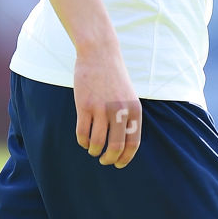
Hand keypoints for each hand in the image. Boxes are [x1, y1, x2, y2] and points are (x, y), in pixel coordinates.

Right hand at [73, 45, 142, 166]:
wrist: (99, 54)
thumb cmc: (113, 78)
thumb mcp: (128, 96)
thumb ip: (128, 118)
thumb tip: (122, 146)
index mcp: (134, 110)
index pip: (133, 143)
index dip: (125, 158)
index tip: (118, 164)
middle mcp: (120, 111)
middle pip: (115, 147)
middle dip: (109, 159)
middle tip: (104, 160)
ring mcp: (101, 108)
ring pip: (97, 142)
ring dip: (94, 151)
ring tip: (92, 150)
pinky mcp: (84, 106)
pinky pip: (82, 133)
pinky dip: (83, 141)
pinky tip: (83, 141)